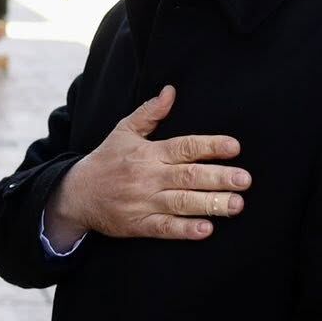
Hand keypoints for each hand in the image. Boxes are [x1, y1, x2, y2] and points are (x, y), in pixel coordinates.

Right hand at [47, 86, 246, 248]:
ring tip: (236, 204)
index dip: (209, 146)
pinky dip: (185, 229)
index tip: (234, 147)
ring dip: (210, 204)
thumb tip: (171, 91)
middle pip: (188, 175)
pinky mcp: (139, 225)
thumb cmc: (106, 160)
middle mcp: (147, 176)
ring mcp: (143, 202)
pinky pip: (165, 228)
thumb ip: (150, 113)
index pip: (183, 147)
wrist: (76, 194)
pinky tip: (206, 229)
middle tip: (244, 179)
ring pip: (181, 203)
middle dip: (218, 177)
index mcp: (148, 152)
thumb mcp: (124, 131)